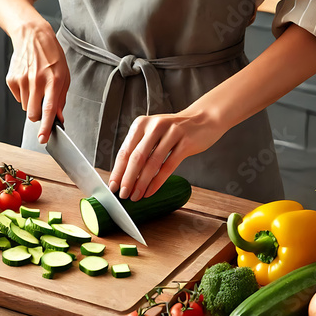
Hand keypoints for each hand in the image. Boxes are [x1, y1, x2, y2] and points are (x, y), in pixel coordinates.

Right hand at [6, 19, 69, 143]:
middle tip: (41, 104)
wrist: (32, 36)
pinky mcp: (11, 79)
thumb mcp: (64, 76)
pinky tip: (28, 80)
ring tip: (36, 85)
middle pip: (32, 114)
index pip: (49, 109)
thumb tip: (59, 118)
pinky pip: (17, 98)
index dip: (45, 126)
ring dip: (31, 102)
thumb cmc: (51, 55)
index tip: (43, 139)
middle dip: (37, 116)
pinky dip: (23, 94)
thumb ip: (61, 99)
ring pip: (25, 107)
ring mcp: (22, 80)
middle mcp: (37, 81)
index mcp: (53, 80)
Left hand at [108, 107, 224, 200]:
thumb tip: (124, 176)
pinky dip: (158, 181)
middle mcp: (154, 126)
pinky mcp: (186, 143)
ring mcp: (171, 133)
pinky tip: (151, 191)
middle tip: (123, 194)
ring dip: (142, 182)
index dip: (117, 170)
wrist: (203, 119)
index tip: (112, 186)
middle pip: (136, 157)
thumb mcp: (153, 133)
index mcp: (141, 124)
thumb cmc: (174, 130)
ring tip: (136, 196)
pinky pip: (169, 166)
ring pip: (152, 163)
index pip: (125, 150)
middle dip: (128, 178)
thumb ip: (140, 148)